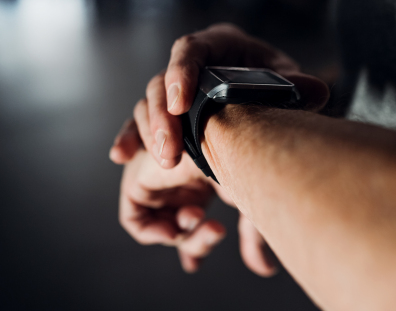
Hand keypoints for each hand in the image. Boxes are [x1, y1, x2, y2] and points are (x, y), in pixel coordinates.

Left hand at [110, 103, 277, 275]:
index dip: (195, 243)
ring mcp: (158, 175)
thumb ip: (253, 234)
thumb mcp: (250, 197)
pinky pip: (132, 217)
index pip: (190, 219)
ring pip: (161, 223)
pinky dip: (149, 231)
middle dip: (192, 239)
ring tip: (197, 216)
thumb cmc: (244, 152)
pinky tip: (173, 228)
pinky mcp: (137, 175)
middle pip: (177, 224)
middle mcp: (178, 175)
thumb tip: (263, 270)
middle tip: (215, 231)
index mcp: (201, 177)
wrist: (227, 125)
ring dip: (178, 232)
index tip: (204, 257)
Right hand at [143, 23, 329, 168]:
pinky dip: (132, 137)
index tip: (180, 104)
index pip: (192, 49)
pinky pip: (143, 122)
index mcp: (221, 45)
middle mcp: (194, 64)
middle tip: (170, 151)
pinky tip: (122, 155)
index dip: (181, 72)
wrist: (271, 95)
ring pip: (149, 103)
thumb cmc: (278, 82)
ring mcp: (178, 88)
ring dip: (149, 132)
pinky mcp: (170, 112)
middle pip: (163, 81)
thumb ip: (298, 86)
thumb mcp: (289, 80)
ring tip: (163, 162)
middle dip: (163, 117)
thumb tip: (313, 89)